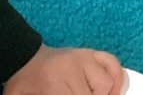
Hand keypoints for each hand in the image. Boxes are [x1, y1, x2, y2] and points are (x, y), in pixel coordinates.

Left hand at [4, 44, 123, 94]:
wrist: (25, 59)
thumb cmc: (26, 84)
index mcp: (54, 81)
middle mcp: (74, 65)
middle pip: (96, 94)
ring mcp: (86, 56)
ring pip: (107, 82)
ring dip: (104, 94)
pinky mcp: (93, 53)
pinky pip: (113, 64)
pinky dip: (117, 78)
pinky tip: (112, 91)